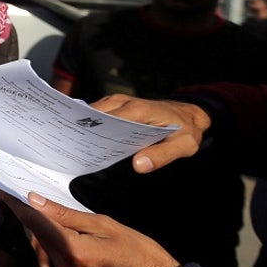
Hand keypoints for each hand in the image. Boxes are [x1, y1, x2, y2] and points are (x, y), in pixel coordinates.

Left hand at [0, 191, 179, 266]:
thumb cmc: (137, 252)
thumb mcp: (103, 224)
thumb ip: (66, 214)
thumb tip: (36, 200)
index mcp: (72, 251)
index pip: (35, 222)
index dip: (16, 203)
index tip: (0, 188)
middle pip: (38, 235)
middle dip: (37, 216)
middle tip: (42, 199)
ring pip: (45, 247)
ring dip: (49, 232)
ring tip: (73, 225)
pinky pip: (56, 258)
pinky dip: (58, 244)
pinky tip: (75, 238)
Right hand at [90, 94, 210, 172]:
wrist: (188, 115)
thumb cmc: (185, 130)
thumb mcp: (184, 145)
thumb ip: (162, 155)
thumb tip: (138, 165)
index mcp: (140, 110)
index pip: (111, 119)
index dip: (96, 131)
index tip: (86, 145)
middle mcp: (126, 102)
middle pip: (97, 114)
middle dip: (86, 129)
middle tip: (78, 149)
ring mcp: (120, 101)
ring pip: (94, 111)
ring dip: (86, 125)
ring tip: (79, 145)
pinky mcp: (117, 104)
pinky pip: (99, 112)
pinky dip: (92, 123)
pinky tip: (90, 138)